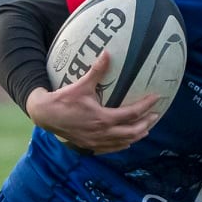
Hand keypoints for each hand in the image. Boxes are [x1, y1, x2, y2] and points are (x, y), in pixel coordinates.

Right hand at [26, 53, 161, 153]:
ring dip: (136, 135)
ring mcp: (97, 142)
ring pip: (123, 142)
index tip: (156, 98)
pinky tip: (127, 141)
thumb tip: (107, 53)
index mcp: (103, 118)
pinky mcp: (90, 146)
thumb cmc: (63, 100)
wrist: (45, 116)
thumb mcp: (81, 84)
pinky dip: (122, 144)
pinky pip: (111, 148)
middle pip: (132, 132)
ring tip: (146, 129)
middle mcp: (102, 133)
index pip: (131, 114)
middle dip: (146, 124)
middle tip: (155, 115)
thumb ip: (97, 70)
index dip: (146, 106)